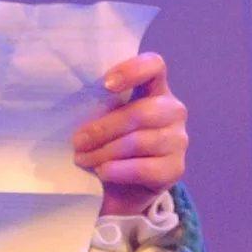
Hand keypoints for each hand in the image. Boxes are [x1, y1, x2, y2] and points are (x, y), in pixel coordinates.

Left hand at [73, 53, 187, 216]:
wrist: (123, 186)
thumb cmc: (109, 141)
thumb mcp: (104, 117)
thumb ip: (99, 105)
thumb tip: (73, 104)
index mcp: (155, 88)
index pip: (154, 66)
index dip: (133, 70)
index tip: (105, 84)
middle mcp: (173, 110)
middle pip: (140, 113)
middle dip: (103, 128)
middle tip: (77, 141)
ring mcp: (178, 140)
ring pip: (139, 142)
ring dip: (105, 152)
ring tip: (82, 159)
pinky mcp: (175, 169)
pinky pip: (145, 168)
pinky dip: (118, 170)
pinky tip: (102, 172)